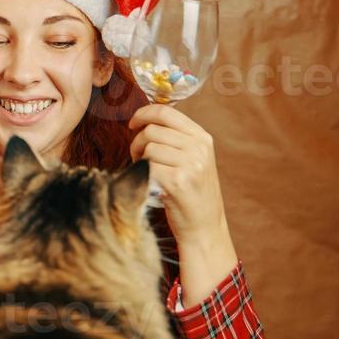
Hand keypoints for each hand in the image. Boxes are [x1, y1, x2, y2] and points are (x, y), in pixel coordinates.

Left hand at [128, 103, 226, 243]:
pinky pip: (147, 166)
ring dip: (139, 158)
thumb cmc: (192, 192)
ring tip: (146, 170)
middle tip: (138, 156)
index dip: (143, 114)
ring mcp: (190, 164)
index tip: (133, 124)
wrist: (204, 227)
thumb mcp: (194, 159)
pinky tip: (150, 182)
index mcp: (202, 138)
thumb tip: (144, 119)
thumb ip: (176, 138)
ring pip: (148, 147)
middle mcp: (198, 148)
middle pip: (152, 130)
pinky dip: (142, 173)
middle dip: (138, 142)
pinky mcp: (177, 181)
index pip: (166, 112)